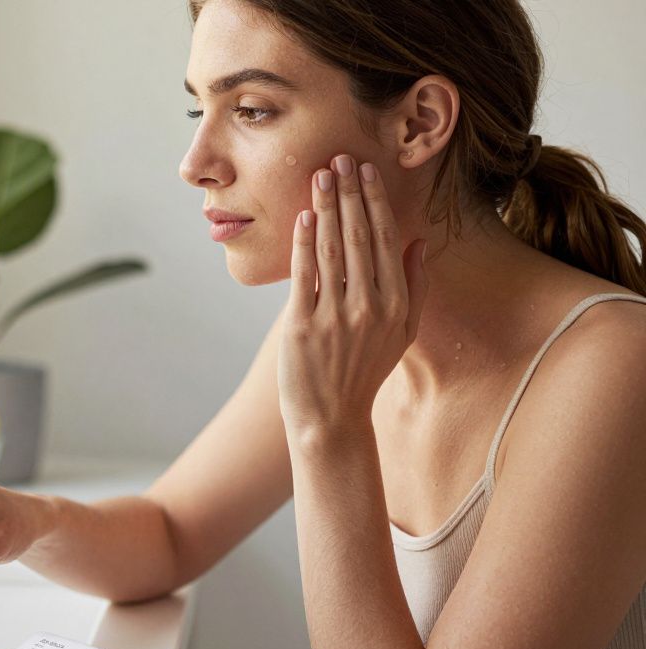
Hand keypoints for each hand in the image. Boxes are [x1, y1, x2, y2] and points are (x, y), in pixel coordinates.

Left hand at [278, 155, 428, 433]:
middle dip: (349, 193)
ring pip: (332, 249)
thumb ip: (415, 285)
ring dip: (326, 207)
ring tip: (320, 175)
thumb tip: (419, 241)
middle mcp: (369, 306)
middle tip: (339, 158)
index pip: (385, 240)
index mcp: (396, 303)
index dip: (374, 201)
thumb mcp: (403, 332)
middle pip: (358, 237)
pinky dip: (303, 242)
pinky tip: (303, 216)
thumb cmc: (365, 372)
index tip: (366, 170)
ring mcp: (335, 316)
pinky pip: (304, 275)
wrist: (331, 418)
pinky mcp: (302, 325)